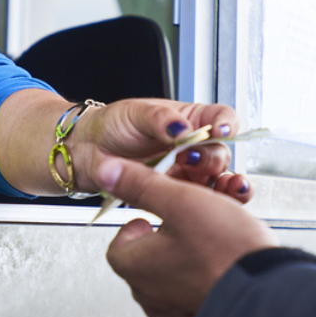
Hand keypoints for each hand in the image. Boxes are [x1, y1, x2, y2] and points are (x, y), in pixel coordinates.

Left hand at [73, 99, 253, 202]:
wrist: (89, 151)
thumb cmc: (114, 125)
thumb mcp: (136, 113)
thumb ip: (161, 120)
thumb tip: (182, 129)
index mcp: (190, 120)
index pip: (221, 118)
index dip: (226, 124)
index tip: (220, 131)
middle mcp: (194, 146)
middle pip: (220, 152)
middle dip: (211, 157)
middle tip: (188, 158)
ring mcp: (188, 172)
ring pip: (215, 179)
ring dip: (217, 184)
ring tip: (202, 184)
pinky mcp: (177, 194)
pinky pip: (197, 200)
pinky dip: (204, 203)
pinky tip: (201, 203)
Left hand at [97, 157, 277, 316]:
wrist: (267, 296)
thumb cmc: (225, 251)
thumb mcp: (181, 202)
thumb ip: (141, 185)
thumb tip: (109, 172)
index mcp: (136, 266)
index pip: (119, 242)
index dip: (138, 222)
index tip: (155, 212)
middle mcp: (150, 294)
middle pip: (148, 255)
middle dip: (168, 233)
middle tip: (189, 218)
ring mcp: (176, 309)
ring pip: (174, 270)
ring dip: (190, 250)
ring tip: (213, 235)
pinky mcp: (201, 315)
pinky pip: (196, 287)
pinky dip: (206, 270)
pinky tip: (226, 257)